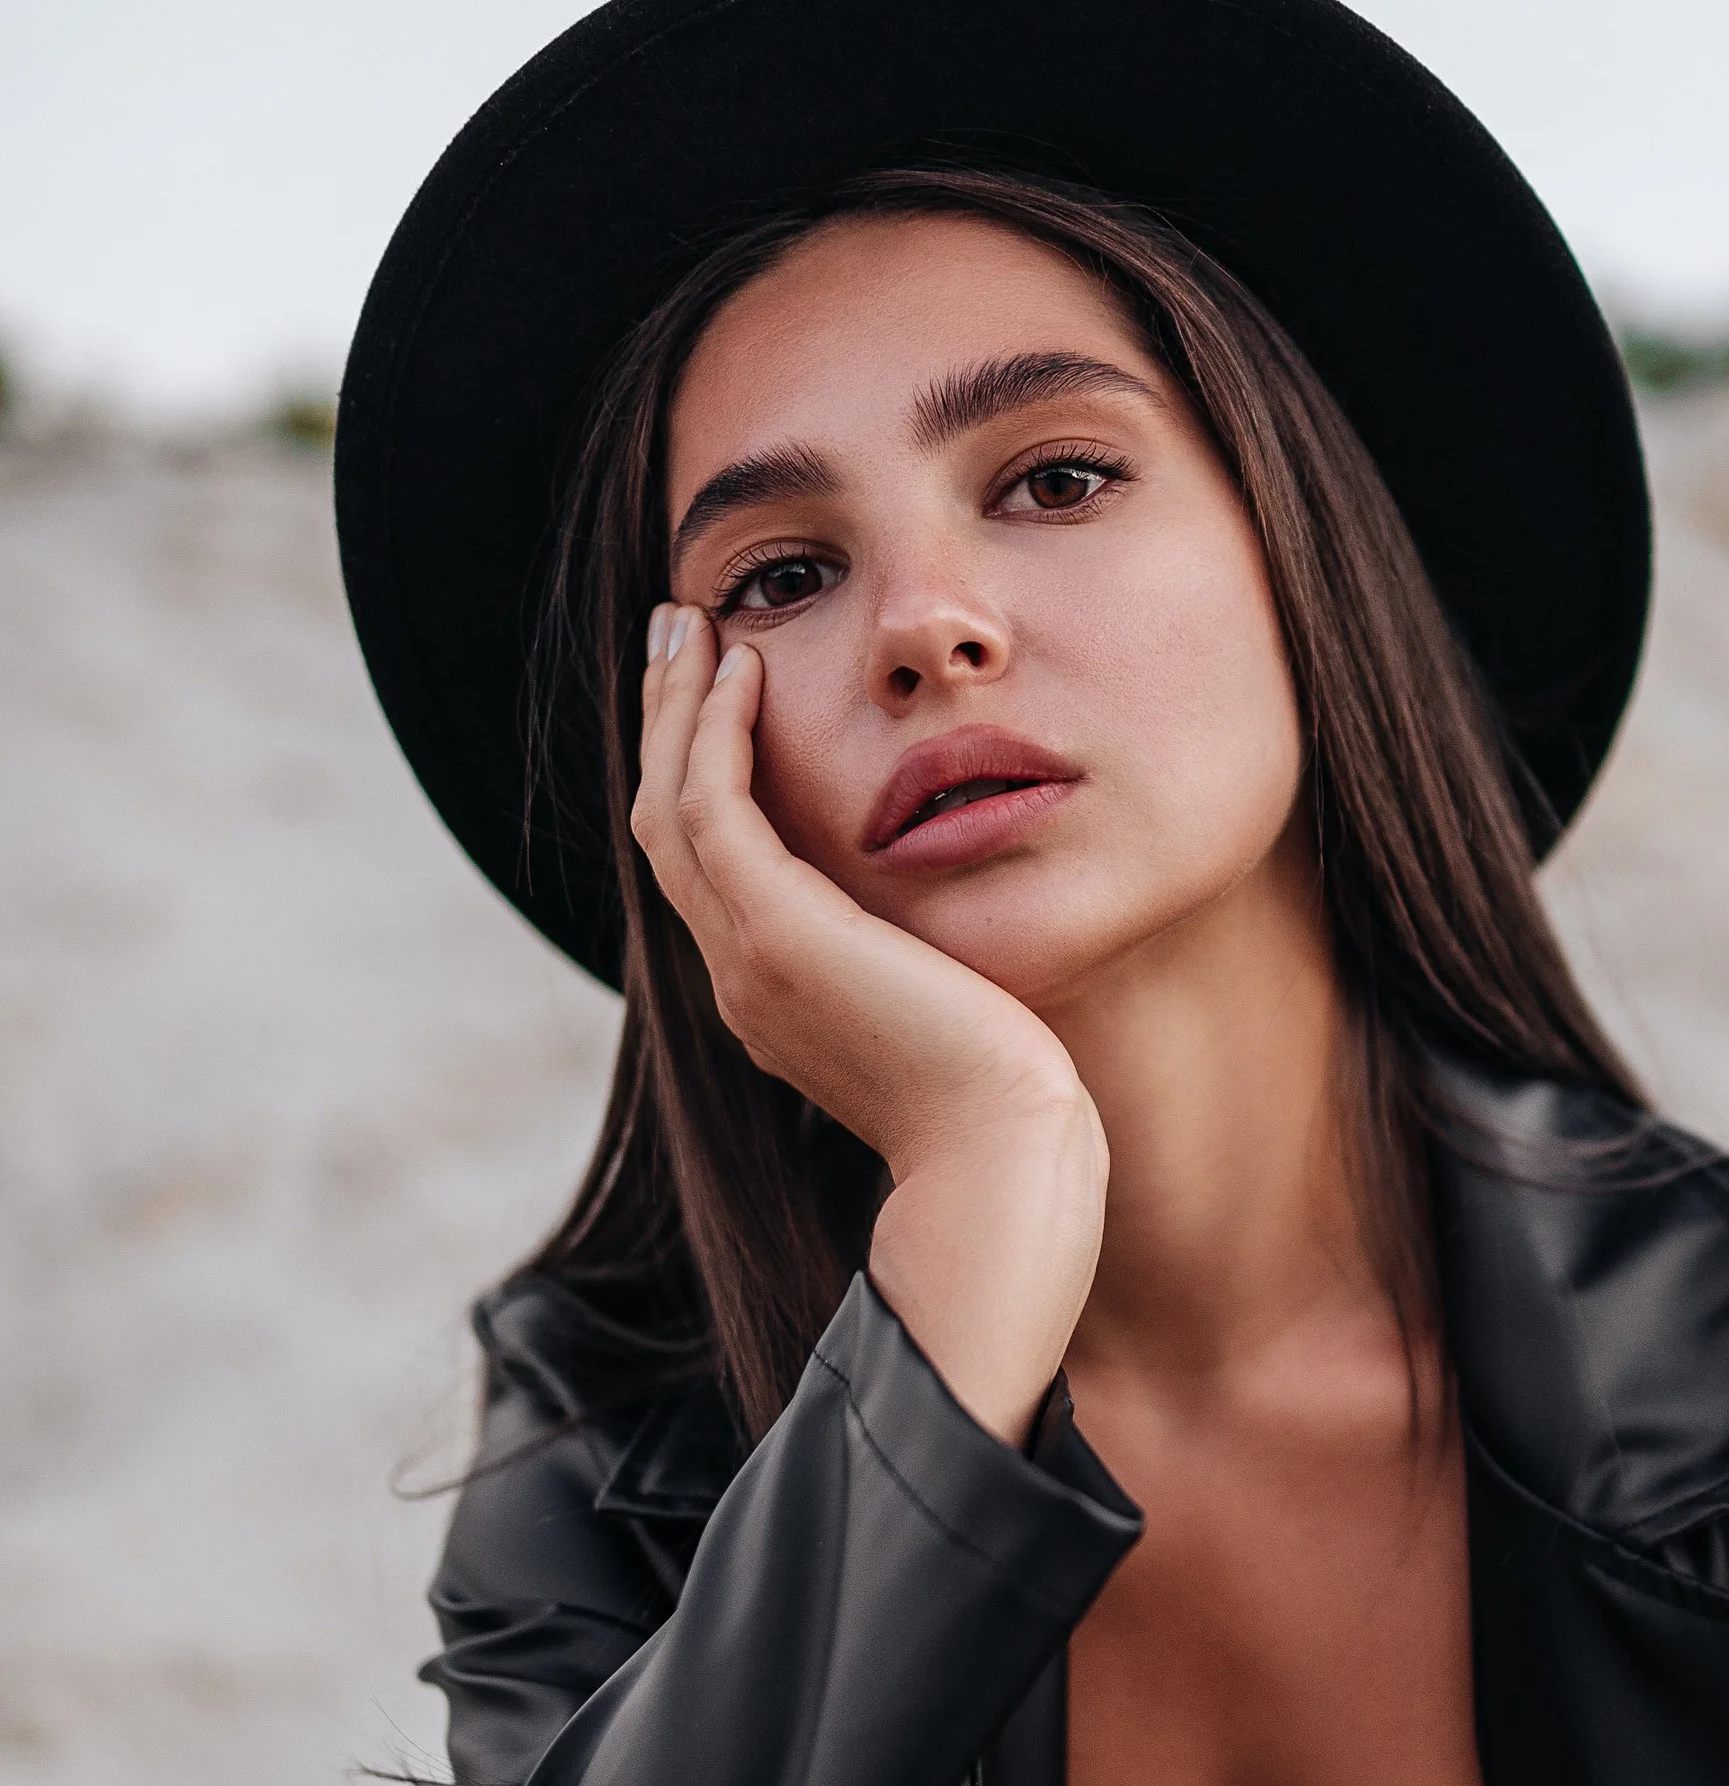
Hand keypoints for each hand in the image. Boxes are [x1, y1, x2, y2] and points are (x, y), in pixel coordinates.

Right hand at [633, 609, 1105, 1440]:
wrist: (1000, 1158)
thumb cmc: (1004, 1103)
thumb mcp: (950, 1010)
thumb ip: (923, 961)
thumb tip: (952, 925)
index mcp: (774, 996)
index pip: (711, 865)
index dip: (702, 772)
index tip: (722, 691)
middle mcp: (740, 976)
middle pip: (667, 825)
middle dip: (669, 723)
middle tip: (679, 633)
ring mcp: (746, 959)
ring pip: (670, 807)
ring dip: (678, 708)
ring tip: (694, 626)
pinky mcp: (776, 937)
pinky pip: (713, 809)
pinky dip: (715, 734)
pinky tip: (742, 672)